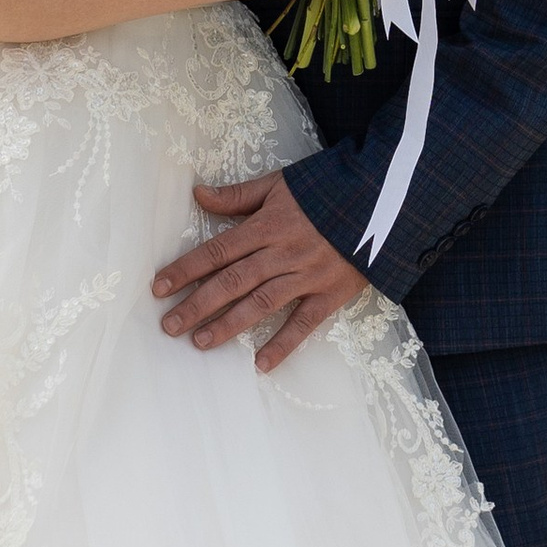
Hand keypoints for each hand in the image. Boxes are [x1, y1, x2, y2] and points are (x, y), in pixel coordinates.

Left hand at [153, 168, 369, 369]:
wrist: (387, 199)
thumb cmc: (329, 187)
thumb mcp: (281, 183)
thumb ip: (239, 195)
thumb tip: (198, 194)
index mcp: (268, 224)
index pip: (218, 250)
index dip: (186, 269)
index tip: (159, 288)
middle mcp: (283, 252)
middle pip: (232, 282)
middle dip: (198, 304)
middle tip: (169, 325)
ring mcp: (308, 275)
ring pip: (261, 304)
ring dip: (228, 324)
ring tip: (200, 342)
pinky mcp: (332, 293)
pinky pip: (305, 323)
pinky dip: (283, 344)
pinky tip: (260, 363)